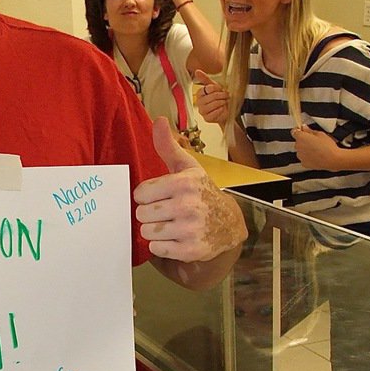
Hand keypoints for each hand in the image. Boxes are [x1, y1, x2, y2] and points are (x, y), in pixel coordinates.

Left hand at [134, 117, 245, 261]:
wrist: (229, 223)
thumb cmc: (201, 192)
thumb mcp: (187, 168)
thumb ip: (168, 147)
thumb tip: (158, 120)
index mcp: (183, 183)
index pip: (140, 194)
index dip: (146, 196)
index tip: (159, 196)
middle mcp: (187, 205)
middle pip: (141, 214)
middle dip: (150, 214)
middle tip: (165, 212)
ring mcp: (190, 229)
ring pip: (147, 232)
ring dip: (155, 231)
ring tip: (171, 225)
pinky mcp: (190, 250)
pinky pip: (157, 249)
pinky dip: (162, 246)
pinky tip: (176, 237)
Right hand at [195, 69, 228, 126]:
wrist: (227, 110)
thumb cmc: (220, 98)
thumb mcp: (215, 87)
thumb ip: (205, 79)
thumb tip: (197, 71)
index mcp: (200, 94)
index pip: (205, 89)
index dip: (215, 88)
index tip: (221, 89)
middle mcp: (199, 102)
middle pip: (209, 97)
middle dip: (220, 95)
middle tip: (226, 95)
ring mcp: (202, 111)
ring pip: (212, 105)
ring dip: (221, 102)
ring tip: (225, 102)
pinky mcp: (206, 118)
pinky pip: (214, 113)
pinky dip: (220, 110)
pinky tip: (223, 108)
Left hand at [292, 125, 343, 169]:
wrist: (332, 159)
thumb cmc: (327, 147)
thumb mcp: (320, 134)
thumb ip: (309, 130)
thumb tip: (305, 128)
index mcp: (301, 137)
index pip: (294, 131)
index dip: (298, 130)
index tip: (302, 130)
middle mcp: (298, 147)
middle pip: (298, 141)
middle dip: (304, 140)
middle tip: (314, 140)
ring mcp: (300, 156)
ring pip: (300, 150)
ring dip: (305, 149)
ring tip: (316, 149)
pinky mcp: (304, 163)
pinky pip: (303, 158)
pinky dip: (307, 157)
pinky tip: (316, 155)